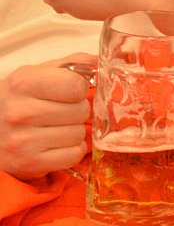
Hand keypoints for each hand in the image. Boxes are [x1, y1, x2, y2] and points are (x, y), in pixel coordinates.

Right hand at [0, 54, 94, 179]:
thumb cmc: (19, 100)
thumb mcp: (38, 75)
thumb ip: (72, 64)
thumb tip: (103, 63)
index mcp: (23, 83)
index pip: (77, 85)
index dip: (79, 89)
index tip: (70, 91)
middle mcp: (21, 111)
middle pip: (81, 111)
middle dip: (78, 111)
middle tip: (60, 112)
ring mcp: (23, 140)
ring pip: (79, 134)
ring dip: (73, 131)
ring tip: (54, 128)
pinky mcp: (30, 163)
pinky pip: (73, 155)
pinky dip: (71, 151)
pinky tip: (55, 144)